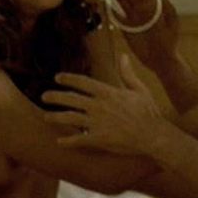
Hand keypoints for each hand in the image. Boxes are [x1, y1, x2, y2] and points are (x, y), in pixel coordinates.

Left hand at [42, 54, 167, 155]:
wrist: (153, 135)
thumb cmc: (148, 112)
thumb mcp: (139, 89)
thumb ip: (127, 73)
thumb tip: (123, 56)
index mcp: (107, 92)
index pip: (82, 82)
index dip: (68, 79)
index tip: (57, 77)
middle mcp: (98, 106)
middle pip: (71, 99)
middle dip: (55, 96)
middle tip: (44, 96)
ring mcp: (97, 123)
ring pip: (70, 118)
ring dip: (56, 117)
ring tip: (46, 116)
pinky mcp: (98, 139)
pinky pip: (78, 140)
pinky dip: (67, 141)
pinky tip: (59, 141)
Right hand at [103, 0, 180, 70]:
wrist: (161, 58)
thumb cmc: (170, 40)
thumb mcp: (171, 22)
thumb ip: (165, 8)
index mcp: (153, 5)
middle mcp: (142, 9)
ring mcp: (133, 17)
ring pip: (122, 0)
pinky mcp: (126, 28)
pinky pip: (117, 16)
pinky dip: (111, 8)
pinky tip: (105, 1)